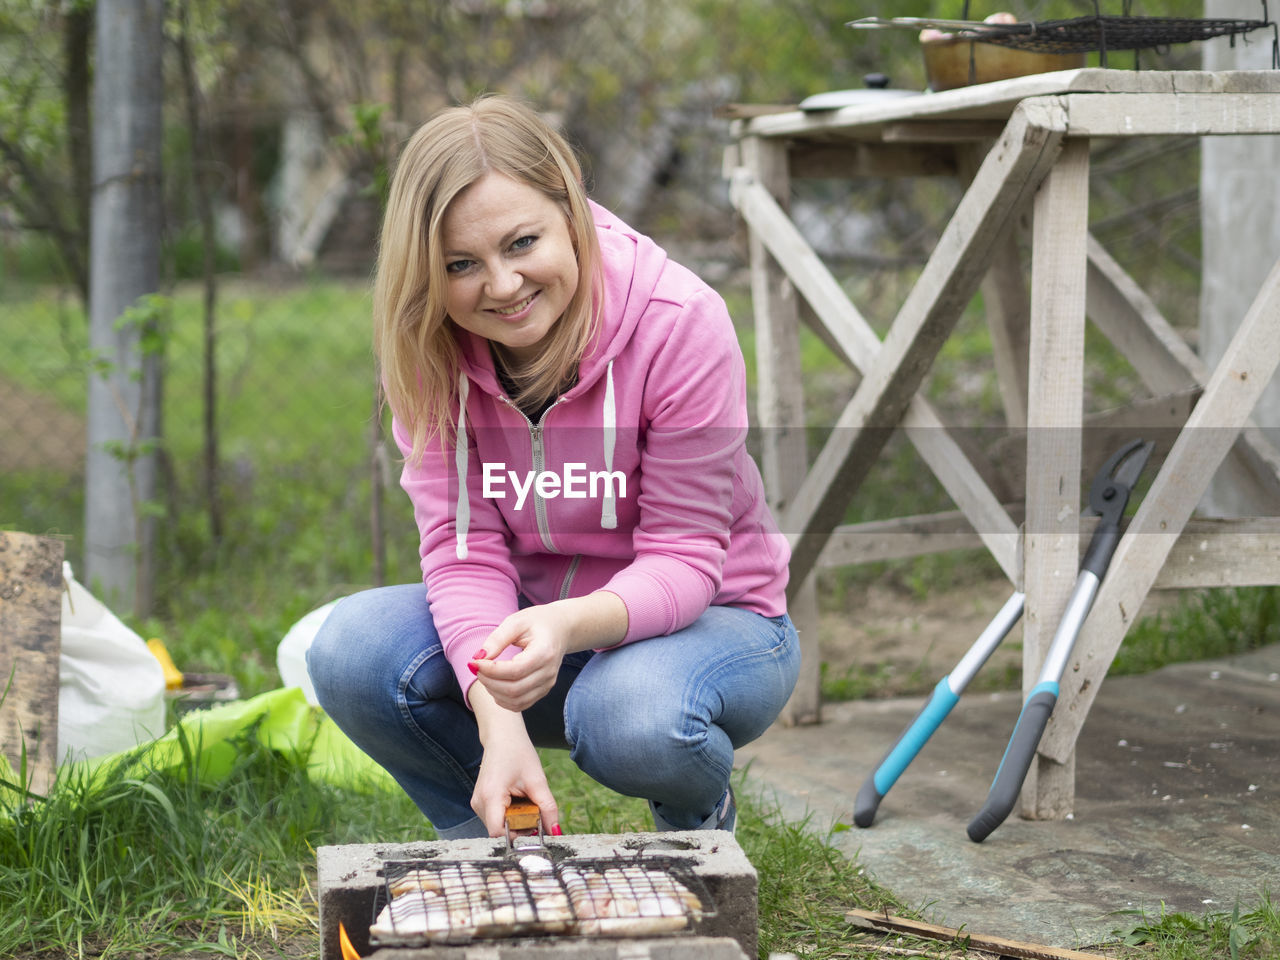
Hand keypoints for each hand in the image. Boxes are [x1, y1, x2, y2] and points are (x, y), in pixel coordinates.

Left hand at [469, 593, 627, 711]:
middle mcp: (548, 672)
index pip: (515, 670)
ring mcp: (547, 684)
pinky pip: (520, 704)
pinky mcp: (543, 691)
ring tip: (484, 675)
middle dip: (488, 681)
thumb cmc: (537, 622)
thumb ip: (497, 639)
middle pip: (514, 689)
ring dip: (494, 692)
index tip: (474, 661)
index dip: (491, 670)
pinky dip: (503, 699)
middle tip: (476, 667)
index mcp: (544, 652)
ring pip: (516, 701)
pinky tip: (494, 684)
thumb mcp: (516, 622)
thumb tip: (478, 657)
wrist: (560, 629)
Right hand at [469, 686, 559, 835]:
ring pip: (498, 827)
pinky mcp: (480, 802)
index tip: (534, 829)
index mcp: (491, 796)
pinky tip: (517, 801)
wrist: (501, 736)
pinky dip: (509, 815)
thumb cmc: (517, 752)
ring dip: (515, 822)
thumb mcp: (537, 780)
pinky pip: (496, 818)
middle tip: (535, 813)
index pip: (499, 833)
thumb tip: (556, 831)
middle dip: (520, 828)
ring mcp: (477, 803)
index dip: (518, 836)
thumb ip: (547, 808)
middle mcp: (479, 802)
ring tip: (526, 802)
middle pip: (500, 831)